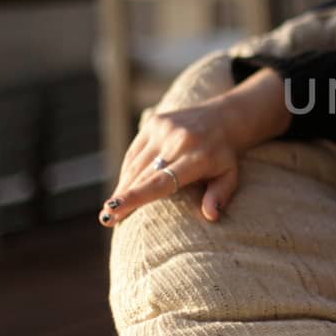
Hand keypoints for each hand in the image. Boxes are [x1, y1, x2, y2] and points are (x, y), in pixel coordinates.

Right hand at [99, 70, 287, 226]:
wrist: (223, 117)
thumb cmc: (224, 156)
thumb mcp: (230, 176)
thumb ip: (220, 195)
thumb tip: (211, 215)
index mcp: (198, 157)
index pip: (162, 181)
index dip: (137, 196)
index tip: (114, 209)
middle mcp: (178, 140)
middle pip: (143, 174)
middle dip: (123, 197)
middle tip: (106, 219)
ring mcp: (164, 129)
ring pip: (136, 163)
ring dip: (123, 186)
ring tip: (112, 209)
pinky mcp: (155, 122)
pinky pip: (136, 151)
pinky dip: (128, 170)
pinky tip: (123, 187)